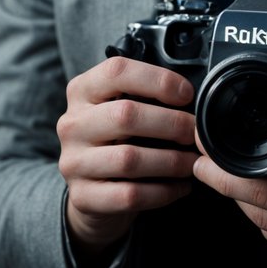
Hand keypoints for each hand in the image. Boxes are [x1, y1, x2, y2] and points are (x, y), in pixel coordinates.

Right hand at [58, 55, 196, 264]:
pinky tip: (180, 186)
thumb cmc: (117, 140)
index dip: (158, 80)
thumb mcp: (121, 108)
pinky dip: (163, 191)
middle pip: (125, 115)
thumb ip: (146, 96)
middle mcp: (72, 124)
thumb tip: (194, 97)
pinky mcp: (82, 196)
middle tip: (195, 134)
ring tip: (193, 162)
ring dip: (171, 161)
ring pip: (129, 159)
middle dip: (172, 123)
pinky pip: (129, 194)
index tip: (187, 94)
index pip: (117, 71)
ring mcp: (73, 162)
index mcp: (82, 91)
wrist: (91, 190)